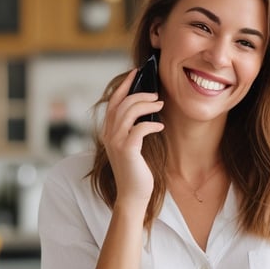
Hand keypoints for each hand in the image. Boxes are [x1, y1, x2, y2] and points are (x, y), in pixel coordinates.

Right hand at [101, 69, 164, 209]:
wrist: (132, 196)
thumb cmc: (136, 171)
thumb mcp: (132, 146)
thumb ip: (133, 129)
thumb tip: (147, 109)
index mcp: (108, 131)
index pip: (114, 101)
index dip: (124, 85)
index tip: (136, 73)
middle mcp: (109, 134)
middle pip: (122, 103)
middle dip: (140, 93)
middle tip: (156, 94)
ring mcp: (116, 142)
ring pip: (129, 112)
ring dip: (147, 105)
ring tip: (160, 105)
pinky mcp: (127, 150)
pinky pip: (139, 128)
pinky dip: (151, 124)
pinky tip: (160, 127)